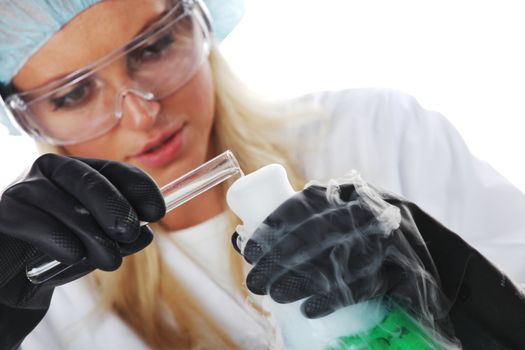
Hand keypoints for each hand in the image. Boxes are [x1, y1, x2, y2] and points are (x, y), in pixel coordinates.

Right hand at [0, 154, 165, 310]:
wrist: (17, 277)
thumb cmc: (64, 252)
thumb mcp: (100, 243)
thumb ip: (123, 238)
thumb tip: (146, 234)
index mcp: (82, 172)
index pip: (117, 170)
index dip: (140, 188)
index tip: (157, 211)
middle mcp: (52, 171)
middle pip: (91, 181)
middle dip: (116, 208)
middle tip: (130, 233)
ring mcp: (25, 188)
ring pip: (67, 205)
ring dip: (94, 235)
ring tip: (109, 261)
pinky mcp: (5, 212)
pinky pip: (38, 222)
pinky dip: (61, 241)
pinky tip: (74, 255)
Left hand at [236, 182, 444, 319]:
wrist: (433, 254)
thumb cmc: (367, 236)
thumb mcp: (340, 219)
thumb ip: (300, 224)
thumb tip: (240, 241)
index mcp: (349, 193)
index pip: (306, 202)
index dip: (275, 225)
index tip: (250, 250)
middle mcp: (369, 211)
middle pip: (317, 233)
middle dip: (280, 258)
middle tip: (255, 282)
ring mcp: (389, 239)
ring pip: (336, 259)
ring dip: (301, 280)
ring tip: (275, 296)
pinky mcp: (405, 269)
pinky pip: (365, 284)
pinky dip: (334, 298)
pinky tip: (310, 309)